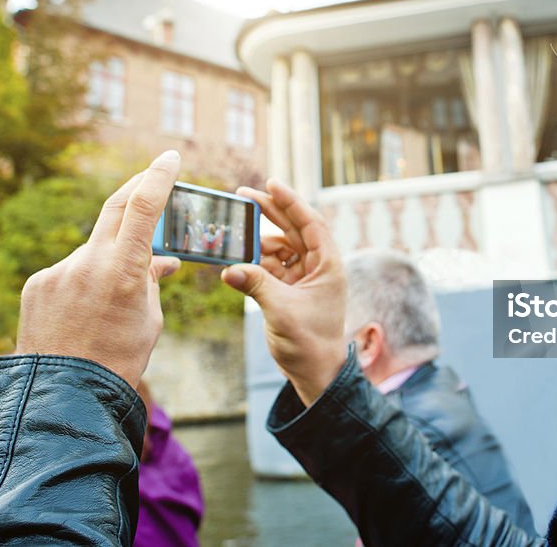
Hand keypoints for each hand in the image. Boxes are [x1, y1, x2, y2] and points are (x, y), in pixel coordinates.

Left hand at [16, 151, 182, 387]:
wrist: (62, 395)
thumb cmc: (117, 361)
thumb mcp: (149, 320)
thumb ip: (151, 282)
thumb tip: (160, 261)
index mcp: (124, 271)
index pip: (144, 208)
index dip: (159, 177)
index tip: (170, 158)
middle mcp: (88, 262)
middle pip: (115, 208)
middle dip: (138, 190)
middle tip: (153, 177)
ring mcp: (58, 270)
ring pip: (93, 248)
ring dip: (110, 257)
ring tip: (115, 297)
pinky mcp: (38, 283)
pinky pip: (70, 269)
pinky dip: (85, 279)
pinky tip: (85, 311)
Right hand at [222, 179, 345, 404]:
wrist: (314, 372)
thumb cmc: (309, 343)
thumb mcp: (281, 311)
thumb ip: (255, 286)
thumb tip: (228, 269)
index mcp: (328, 265)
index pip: (310, 223)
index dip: (291, 202)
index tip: (271, 183)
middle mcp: (318, 266)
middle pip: (293, 229)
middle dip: (269, 212)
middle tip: (242, 194)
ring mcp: (303, 277)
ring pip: (279, 247)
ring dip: (257, 241)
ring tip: (233, 236)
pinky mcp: (289, 289)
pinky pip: (270, 266)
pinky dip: (254, 261)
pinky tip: (236, 260)